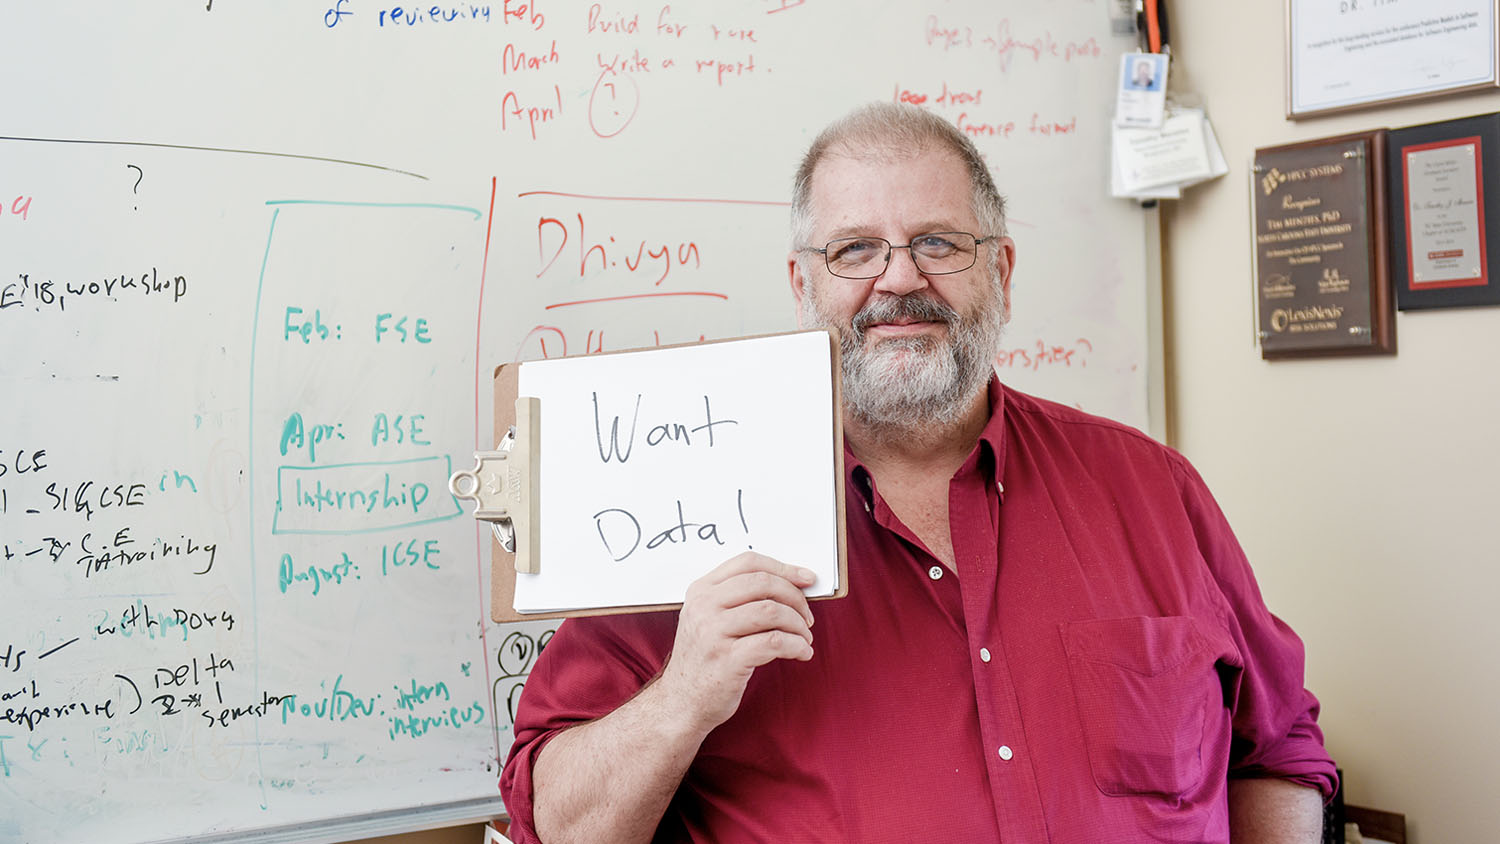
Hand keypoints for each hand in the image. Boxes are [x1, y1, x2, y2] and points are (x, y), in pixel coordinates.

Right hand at [654, 551, 817, 734]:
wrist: (680, 702)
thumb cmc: (703, 660)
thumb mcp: (708, 619)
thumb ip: (737, 599)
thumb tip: (791, 585)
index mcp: (701, 591)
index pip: (748, 562)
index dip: (784, 568)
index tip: (807, 579)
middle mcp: (704, 607)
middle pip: (763, 583)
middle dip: (795, 598)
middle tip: (807, 617)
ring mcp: (713, 633)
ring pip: (772, 611)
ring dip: (798, 624)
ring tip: (805, 638)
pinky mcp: (728, 660)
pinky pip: (774, 642)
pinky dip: (796, 645)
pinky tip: (802, 652)